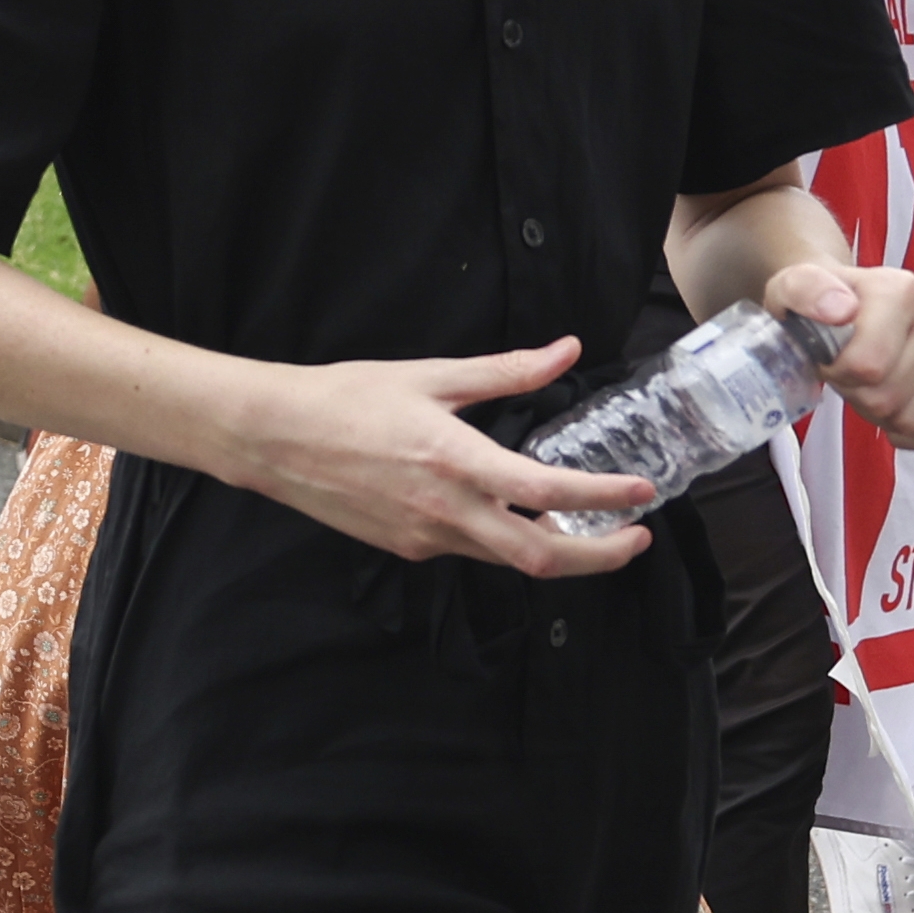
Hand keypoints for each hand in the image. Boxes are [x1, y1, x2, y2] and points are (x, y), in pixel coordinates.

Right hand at [227, 335, 653, 574]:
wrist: (268, 436)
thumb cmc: (343, 397)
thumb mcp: (428, 376)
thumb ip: (505, 371)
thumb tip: (565, 351)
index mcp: (454, 461)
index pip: (548, 491)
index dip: (604, 497)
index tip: (644, 493)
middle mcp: (444, 511)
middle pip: (542, 559)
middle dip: (601, 556)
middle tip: (635, 537)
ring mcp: (423, 537)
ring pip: (508, 561)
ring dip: (555, 551)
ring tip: (583, 528)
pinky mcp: (405, 547)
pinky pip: (469, 552)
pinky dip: (502, 541)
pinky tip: (506, 516)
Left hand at [774, 262, 913, 449]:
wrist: (844, 302)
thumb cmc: (817, 304)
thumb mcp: (791, 289)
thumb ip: (803, 291)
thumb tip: (840, 310)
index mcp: (899, 289)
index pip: (868, 365)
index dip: (837, 373)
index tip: (827, 357)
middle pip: (890, 397)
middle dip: (857, 395)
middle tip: (847, 374)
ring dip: (881, 415)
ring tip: (869, 385)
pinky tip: (894, 419)